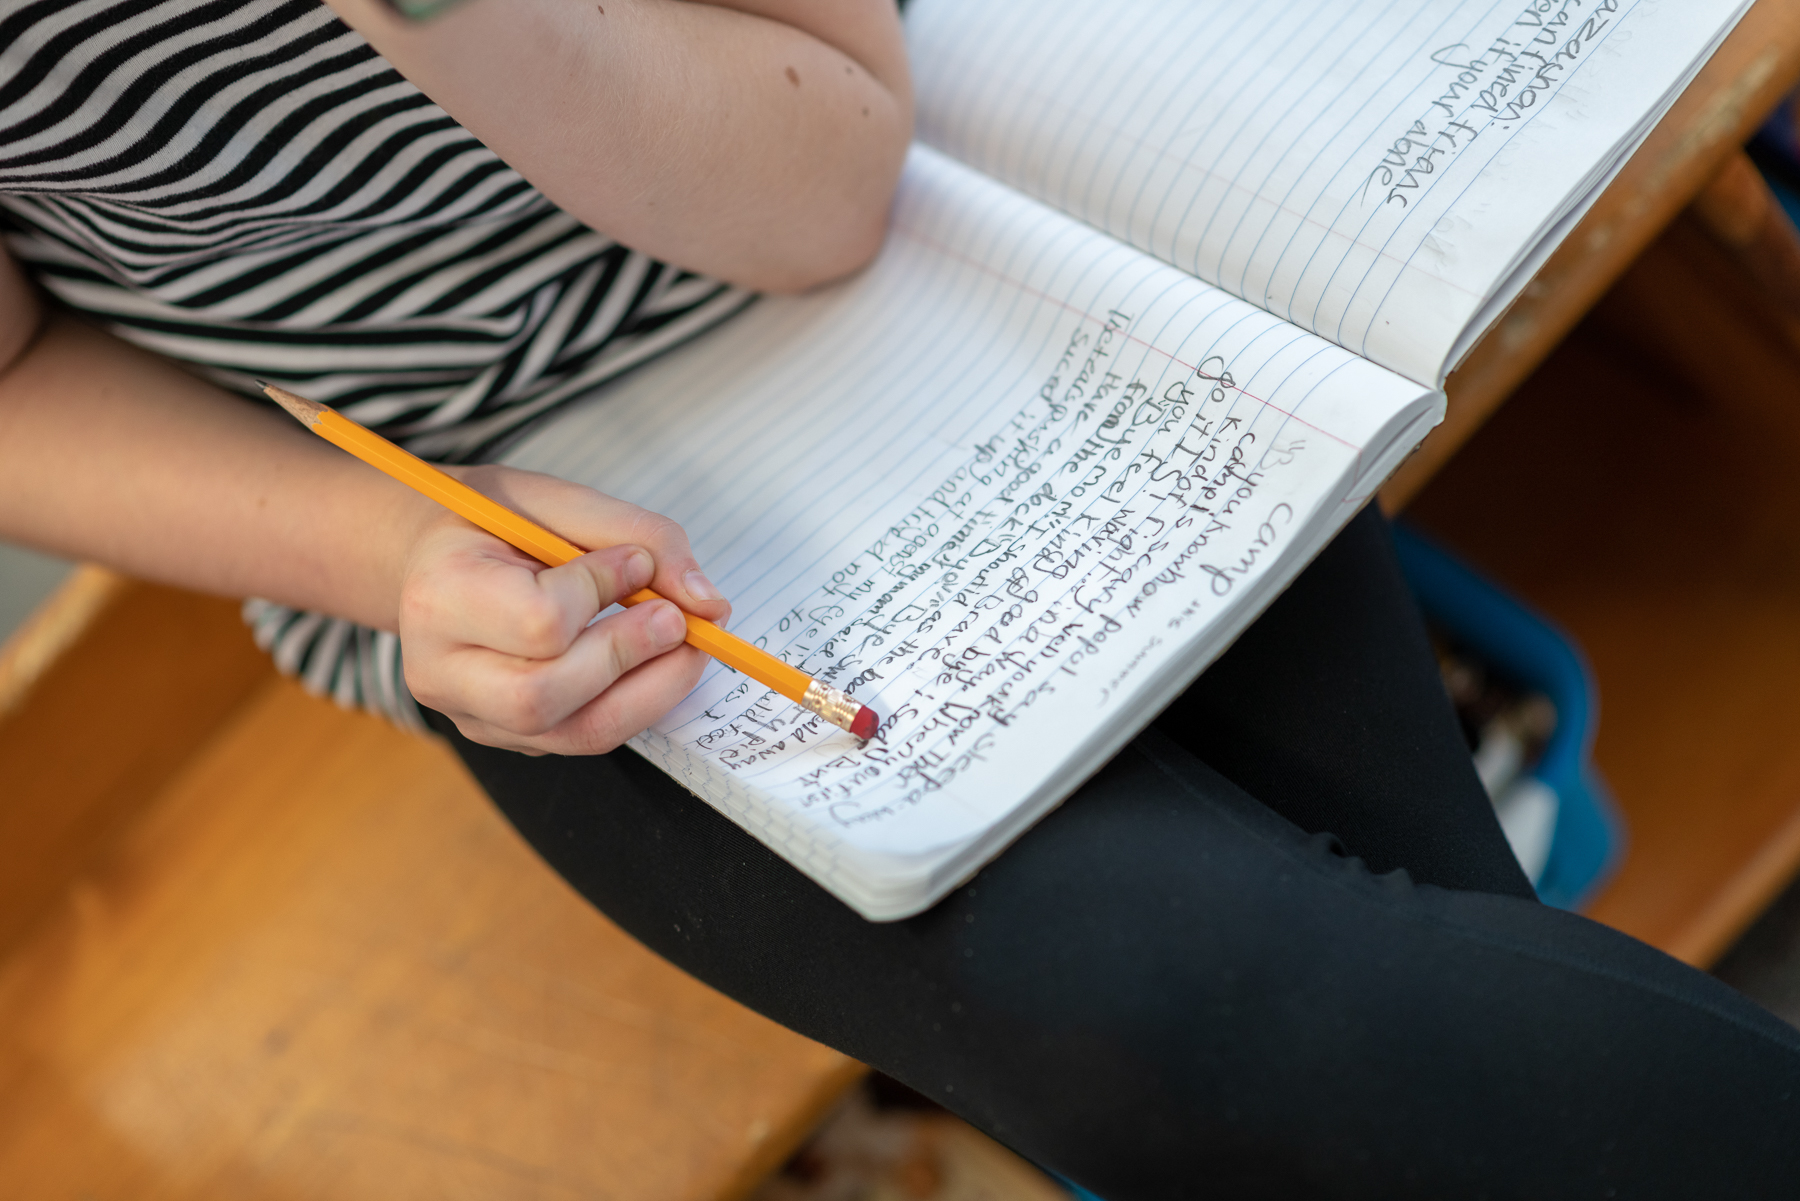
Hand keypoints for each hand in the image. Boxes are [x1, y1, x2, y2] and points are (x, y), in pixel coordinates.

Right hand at [397, 465, 730, 754]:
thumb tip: (708, 604)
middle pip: (544, 695)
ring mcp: (469, 714)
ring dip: (649, 691)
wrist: (433, 561)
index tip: (638, 562)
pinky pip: (582, 738)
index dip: (603, 591)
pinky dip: (633, 703)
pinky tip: (650, 665)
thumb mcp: (555, 500)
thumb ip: (638, 535)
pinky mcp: (503, 736)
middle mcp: (439, 669)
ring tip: (682, 646)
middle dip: (629, 656)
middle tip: (679, 619)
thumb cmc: (491, 524)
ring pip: (573, 733)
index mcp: (439, 594)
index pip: (538, 621)